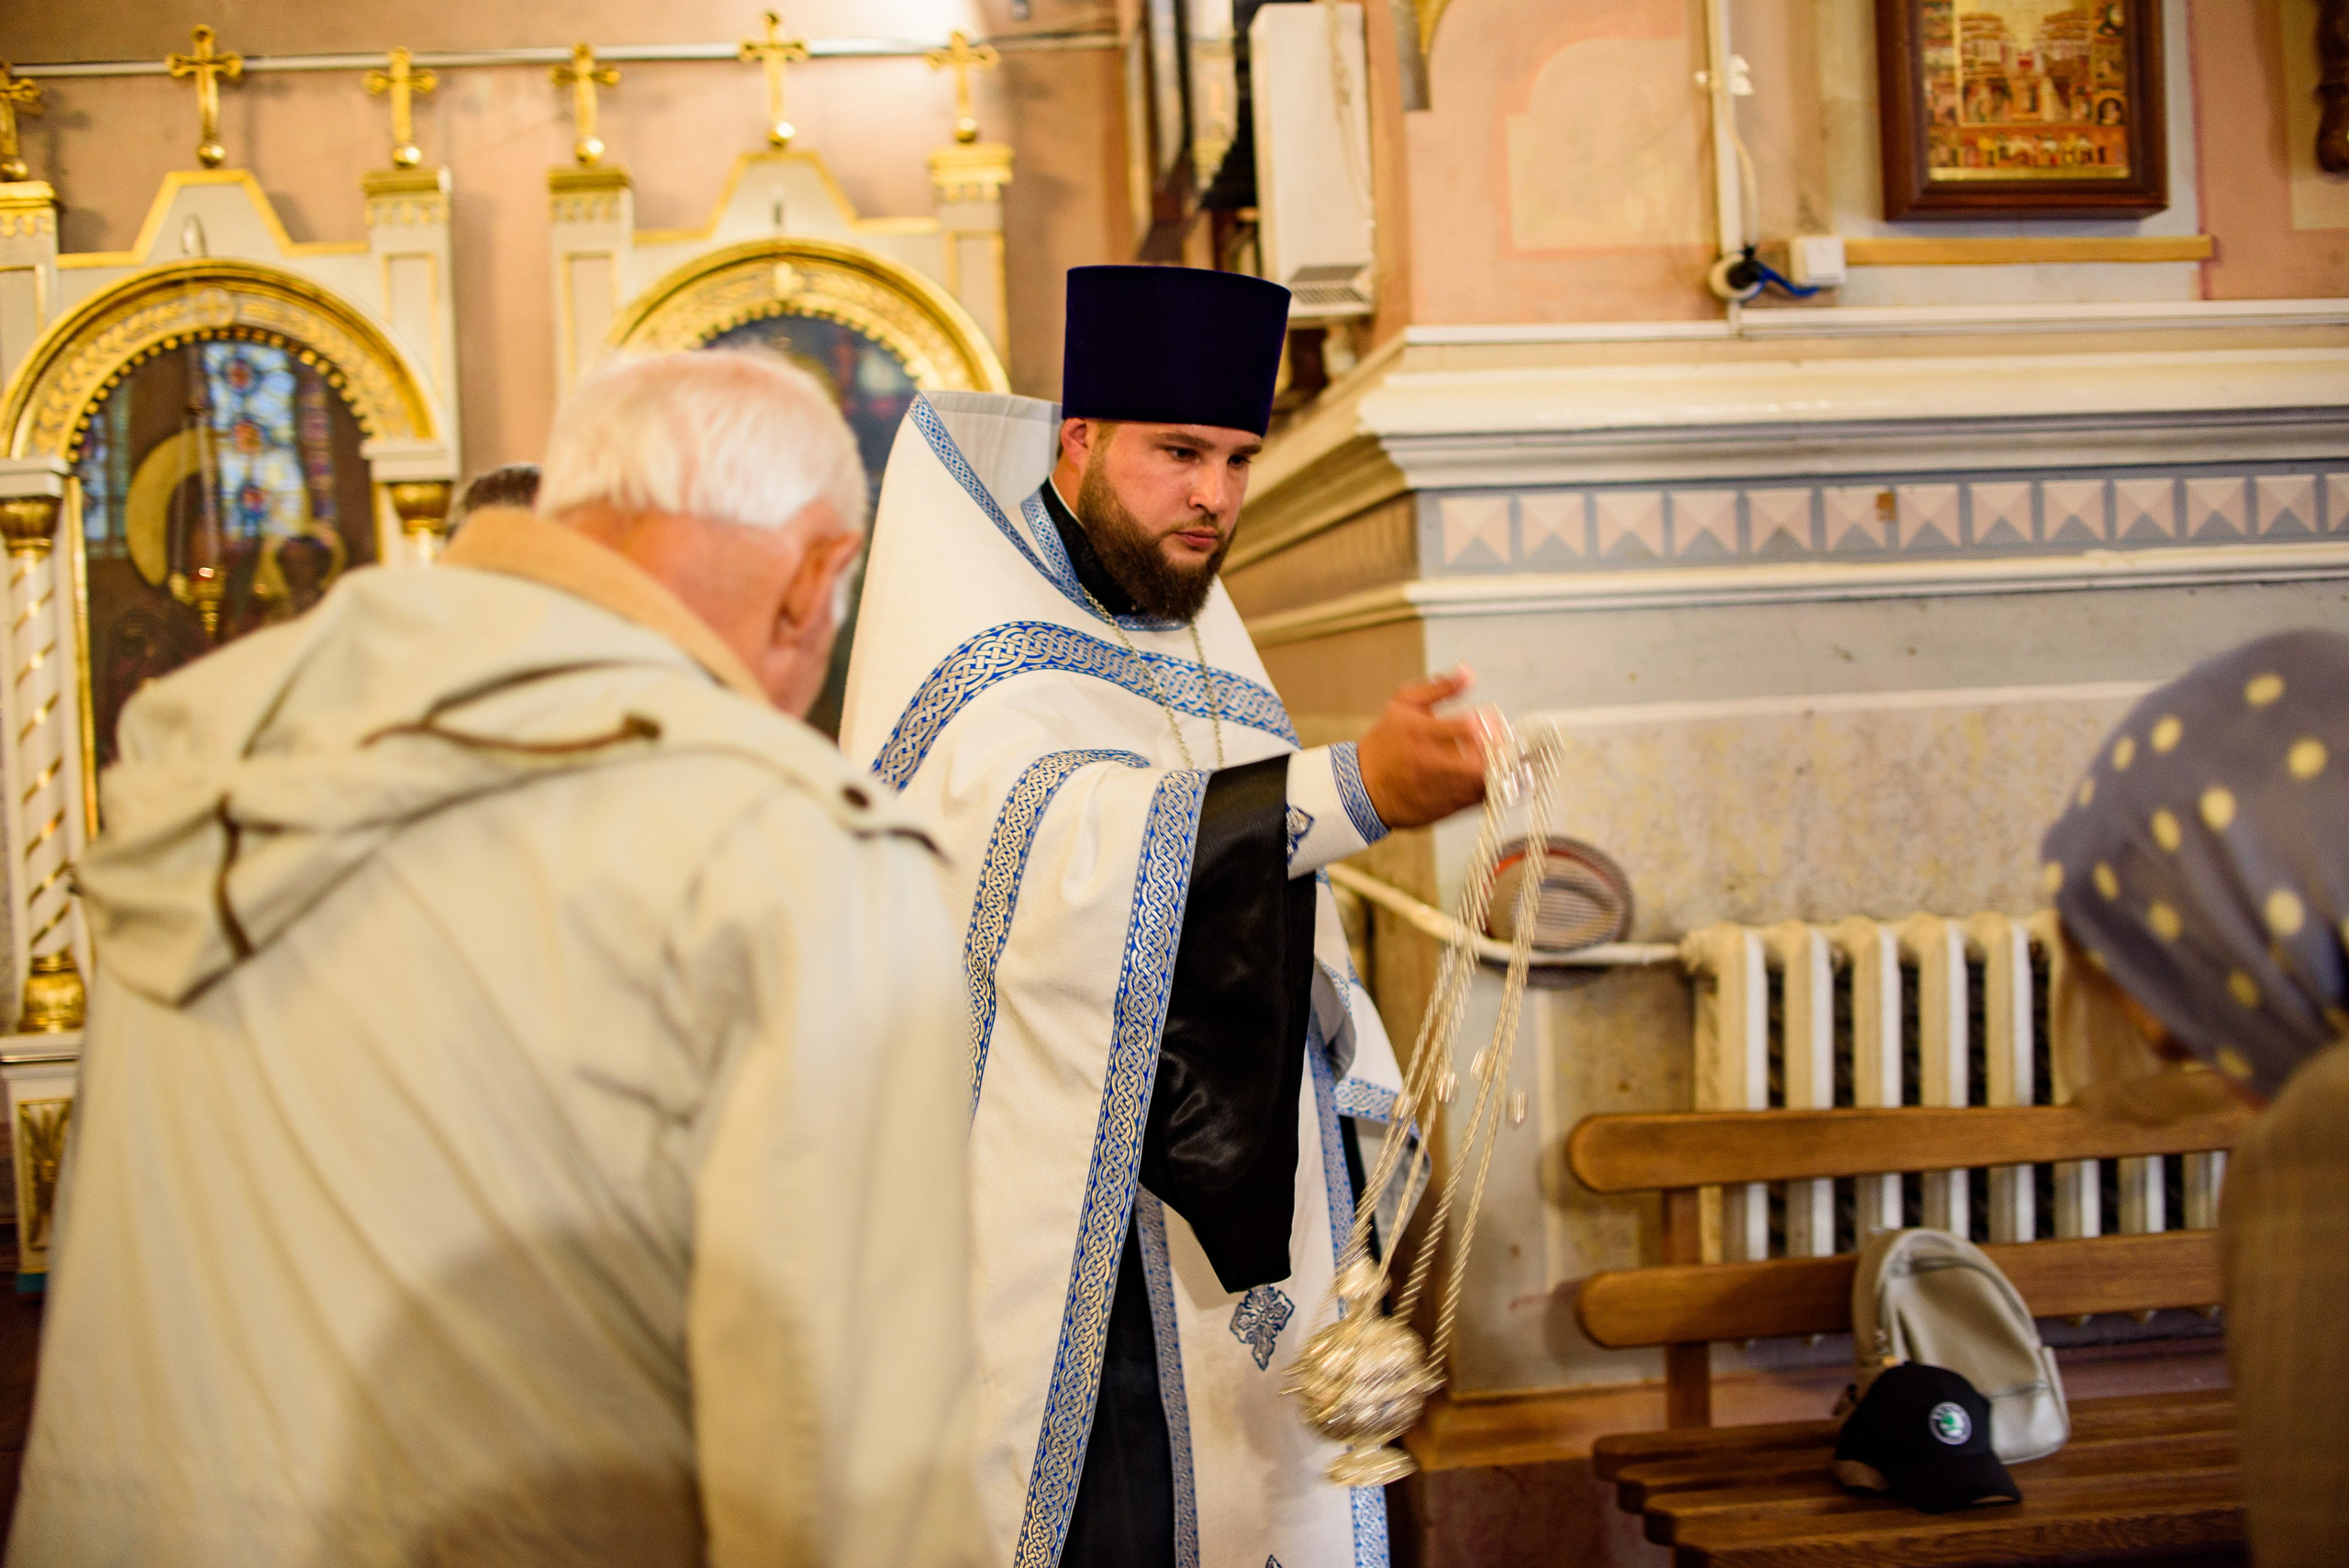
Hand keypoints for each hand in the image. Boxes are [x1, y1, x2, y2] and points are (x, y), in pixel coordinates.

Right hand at [1355, 666, 1490, 831]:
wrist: (1363, 788)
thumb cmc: (1385, 742)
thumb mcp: (1403, 704)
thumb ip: (1439, 687)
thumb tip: (1469, 672)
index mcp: (1421, 733)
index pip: (1468, 728)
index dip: (1487, 722)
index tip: (1489, 717)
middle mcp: (1432, 764)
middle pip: (1482, 762)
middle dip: (1496, 749)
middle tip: (1498, 740)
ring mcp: (1440, 790)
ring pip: (1485, 783)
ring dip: (1496, 768)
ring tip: (1492, 757)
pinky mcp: (1447, 810)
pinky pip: (1480, 799)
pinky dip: (1489, 786)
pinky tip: (1483, 775)